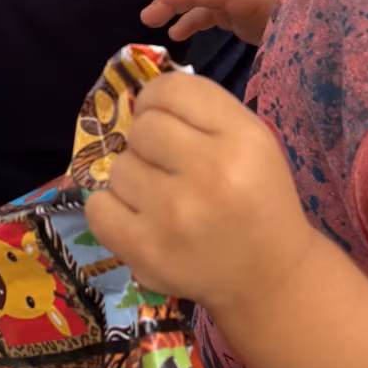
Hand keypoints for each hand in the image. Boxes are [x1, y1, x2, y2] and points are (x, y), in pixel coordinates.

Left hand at [87, 69, 315, 310]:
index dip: (157, 99)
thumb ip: (202, 111)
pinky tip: (138, 217)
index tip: (163, 118)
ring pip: (119, 167)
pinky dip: (111, 209)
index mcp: (242, 138)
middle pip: (142, 127)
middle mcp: (210, 172)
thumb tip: (139, 99)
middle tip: (168, 165)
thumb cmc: (257, 201)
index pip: (172, 89)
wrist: (269, 277)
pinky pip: (98, 207)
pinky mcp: (146, 250)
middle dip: (148, 141)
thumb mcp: (253, 142)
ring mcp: (174, 213)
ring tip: (162, 198)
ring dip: (134, 179)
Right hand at [141, 0, 285, 47]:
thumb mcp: (268, 18)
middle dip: (172, 1)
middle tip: (148, 18)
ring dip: (179, 12)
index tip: (160, 0)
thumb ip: (243, 16)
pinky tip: (179, 33)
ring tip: (160, 28)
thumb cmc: (295, 17)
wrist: (320, 18)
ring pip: (201, 2)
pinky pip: (209, 13)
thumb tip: (202, 11)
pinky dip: (192, 20)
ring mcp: (238, 1)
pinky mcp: (240, 14)